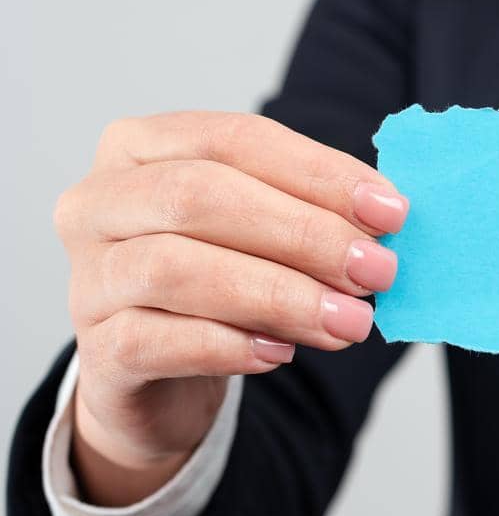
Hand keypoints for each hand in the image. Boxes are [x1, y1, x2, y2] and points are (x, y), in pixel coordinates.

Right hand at [54, 112, 408, 504]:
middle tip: (377, 272)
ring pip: (175, 269)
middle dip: (303, 234)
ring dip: (278, 295)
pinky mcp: (95, 352)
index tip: (392, 212)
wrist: (160, 375)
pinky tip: (280, 352)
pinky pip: (154, 341)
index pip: (236, 140)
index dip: (319, 172)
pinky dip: (227, 345)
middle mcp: (100, 203)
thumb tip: (388, 217)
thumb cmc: (224, 280)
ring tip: (349, 322)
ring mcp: (89, 277)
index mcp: (143, 148)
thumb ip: (317, 213)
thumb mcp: (269, 233)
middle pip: (201, 197)